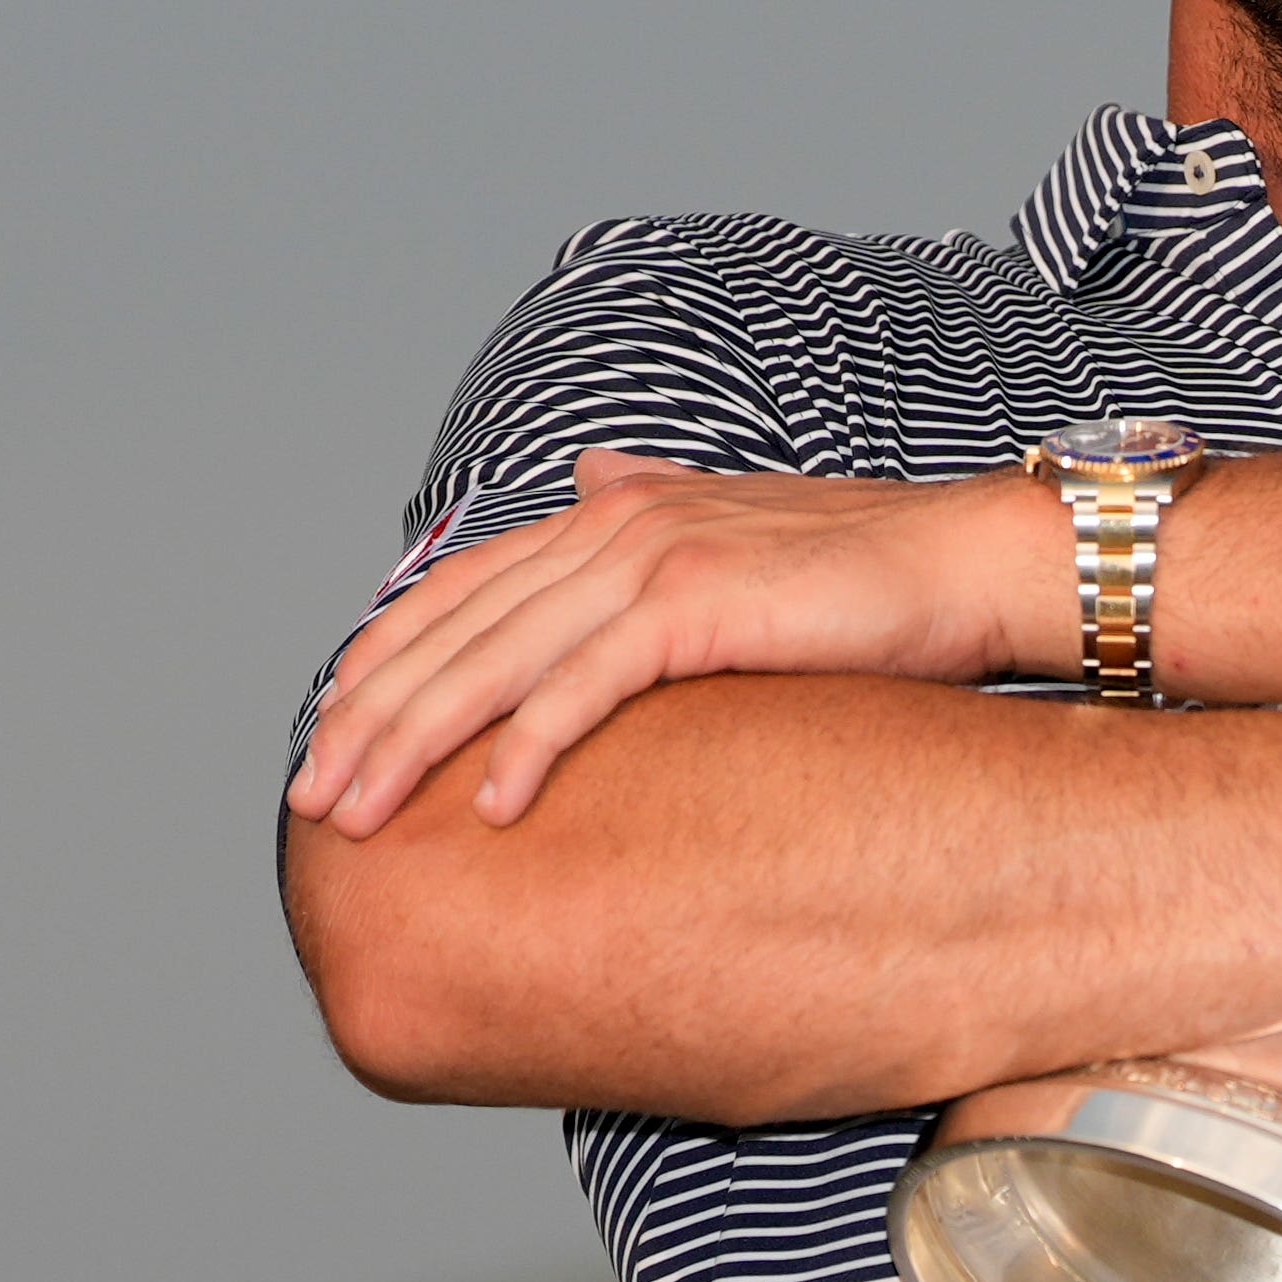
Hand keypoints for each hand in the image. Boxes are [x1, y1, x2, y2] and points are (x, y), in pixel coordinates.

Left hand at [288, 449, 1056, 834]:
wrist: (968, 565)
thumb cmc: (868, 574)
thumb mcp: (738, 531)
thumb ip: (654, 505)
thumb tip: (590, 466)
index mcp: (617, 508)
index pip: (464, 587)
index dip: (386, 658)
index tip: (332, 732)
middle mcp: (619, 520)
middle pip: (458, 629)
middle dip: (371, 717)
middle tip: (312, 801)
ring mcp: (654, 557)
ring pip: (499, 660)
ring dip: (415, 743)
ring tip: (359, 816)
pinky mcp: (698, 604)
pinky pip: (587, 686)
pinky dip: (528, 745)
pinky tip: (489, 807)